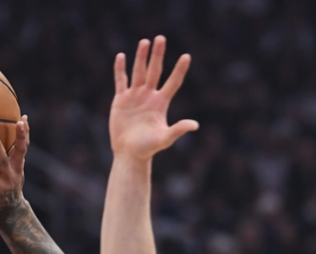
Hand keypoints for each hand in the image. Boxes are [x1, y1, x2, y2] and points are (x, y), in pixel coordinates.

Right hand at [110, 36, 198, 159]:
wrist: (129, 153)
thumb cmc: (148, 147)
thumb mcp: (165, 138)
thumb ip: (178, 130)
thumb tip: (194, 125)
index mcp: (161, 102)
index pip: (173, 82)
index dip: (179, 70)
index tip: (186, 56)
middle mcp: (149, 95)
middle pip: (155, 71)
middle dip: (157, 55)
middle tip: (160, 38)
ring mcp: (135, 96)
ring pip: (138, 72)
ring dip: (141, 57)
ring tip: (144, 41)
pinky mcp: (121, 99)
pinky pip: (121, 81)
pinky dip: (120, 69)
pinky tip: (121, 56)